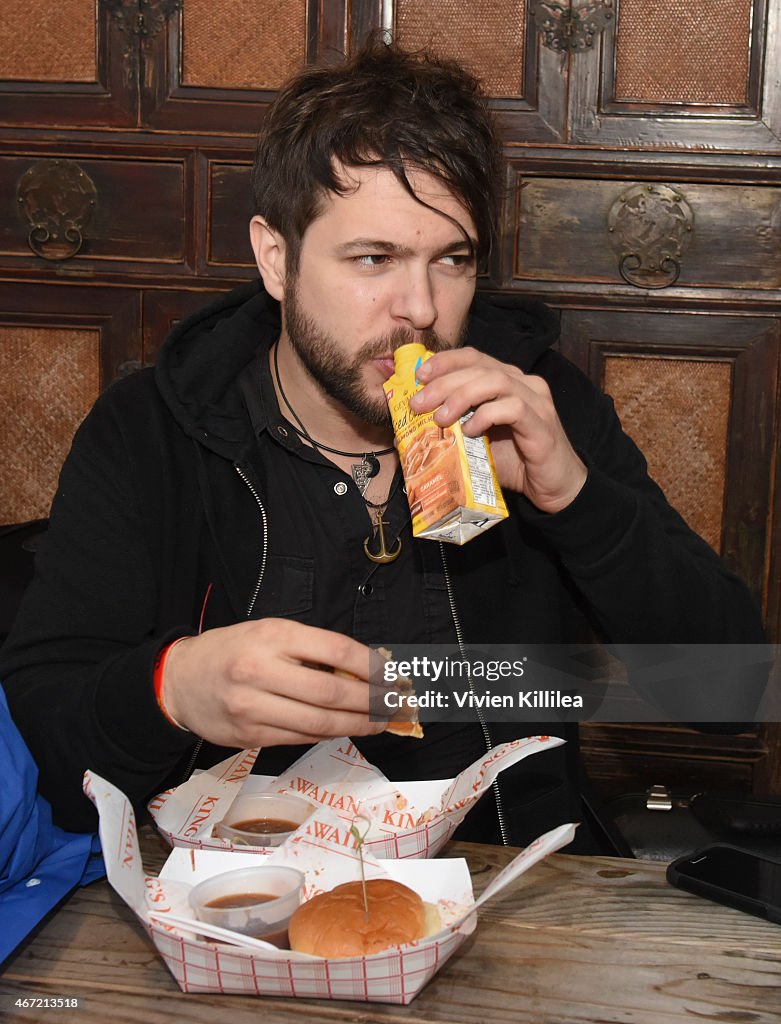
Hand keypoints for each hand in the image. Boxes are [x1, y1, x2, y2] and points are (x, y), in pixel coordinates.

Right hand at [160, 618, 387, 745]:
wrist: (181, 681)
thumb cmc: (232, 651)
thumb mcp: (269, 632)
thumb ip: (311, 649)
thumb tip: (363, 669)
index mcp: (271, 637)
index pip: (335, 651)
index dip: (370, 666)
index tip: (389, 675)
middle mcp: (260, 671)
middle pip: (331, 693)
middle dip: (370, 702)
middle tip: (393, 705)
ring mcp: (253, 707)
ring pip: (319, 722)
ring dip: (357, 725)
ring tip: (378, 722)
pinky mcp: (250, 736)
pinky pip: (301, 737)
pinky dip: (328, 733)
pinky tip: (344, 728)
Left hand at [411, 347, 586, 512]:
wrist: (553, 488)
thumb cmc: (514, 463)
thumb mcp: (475, 443)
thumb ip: (449, 431)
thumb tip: (405, 433)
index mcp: (507, 381)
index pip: (474, 357)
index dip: (445, 361)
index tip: (419, 376)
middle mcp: (524, 384)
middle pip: (480, 367)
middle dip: (444, 382)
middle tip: (419, 403)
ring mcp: (536, 401)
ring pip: (495, 381)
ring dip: (462, 396)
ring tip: (440, 418)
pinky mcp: (543, 424)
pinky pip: (513, 409)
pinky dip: (487, 416)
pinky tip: (470, 432)